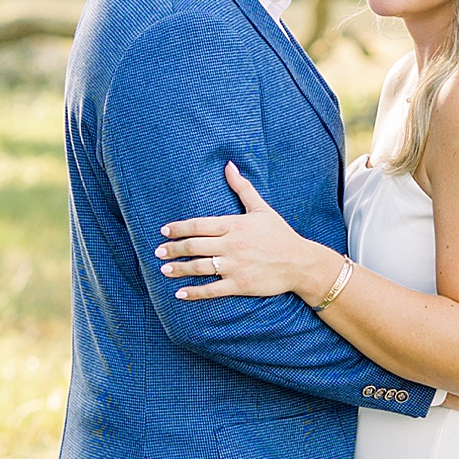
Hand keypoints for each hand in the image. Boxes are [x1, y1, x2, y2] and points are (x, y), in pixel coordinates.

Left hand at [156, 162, 329, 300]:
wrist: (300, 262)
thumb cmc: (279, 234)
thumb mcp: (261, 208)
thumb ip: (242, 187)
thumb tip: (228, 165)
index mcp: (235, 225)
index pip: (199, 225)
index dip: (179, 228)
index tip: (164, 231)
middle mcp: (232, 245)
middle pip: (195, 246)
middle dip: (174, 249)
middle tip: (158, 251)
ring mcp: (235, 266)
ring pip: (200, 267)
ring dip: (179, 269)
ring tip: (164, 269)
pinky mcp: (240, 284)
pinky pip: (212, 289)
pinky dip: (195, 292)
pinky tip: (180, 294)